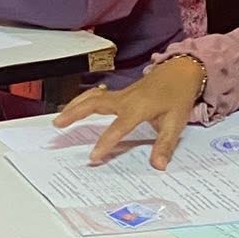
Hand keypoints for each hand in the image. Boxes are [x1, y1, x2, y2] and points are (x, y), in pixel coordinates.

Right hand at [53, 57, 205, 168]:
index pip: (117, 128)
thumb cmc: (178, 96)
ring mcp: (121, 94)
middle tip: (58, 124)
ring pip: (92, 98)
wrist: (180, 72)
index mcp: (137, 108)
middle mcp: (125, 99)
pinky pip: (97, 96)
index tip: (93, 157)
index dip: (105, 143)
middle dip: (74, 114)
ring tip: (59, 118)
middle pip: (94, 104)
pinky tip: (75, 106)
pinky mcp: (120, 94)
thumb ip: (165, 144)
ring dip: (74, 106)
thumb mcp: (176, 122)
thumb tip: (159, 165)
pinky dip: (83, 100)